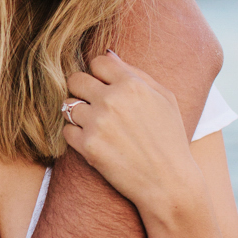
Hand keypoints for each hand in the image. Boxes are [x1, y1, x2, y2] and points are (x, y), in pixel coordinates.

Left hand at [63, 51, 202, 214]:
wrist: (169, 183)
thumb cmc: (170, 139)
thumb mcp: (165, 99)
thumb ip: (136, 73)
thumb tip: (108, 54)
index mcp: (132, 84)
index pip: (97, 62)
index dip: (99, 74)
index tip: (105, 87)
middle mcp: (112, 100)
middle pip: (75, 80)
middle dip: (82, 91)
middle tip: (94, 105)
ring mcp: (97, 123)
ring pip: (68, 106)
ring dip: (78, 115)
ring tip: (97, 127)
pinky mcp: (87, 146)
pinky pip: (67, 131)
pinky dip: (76, 136)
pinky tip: (94, 142)